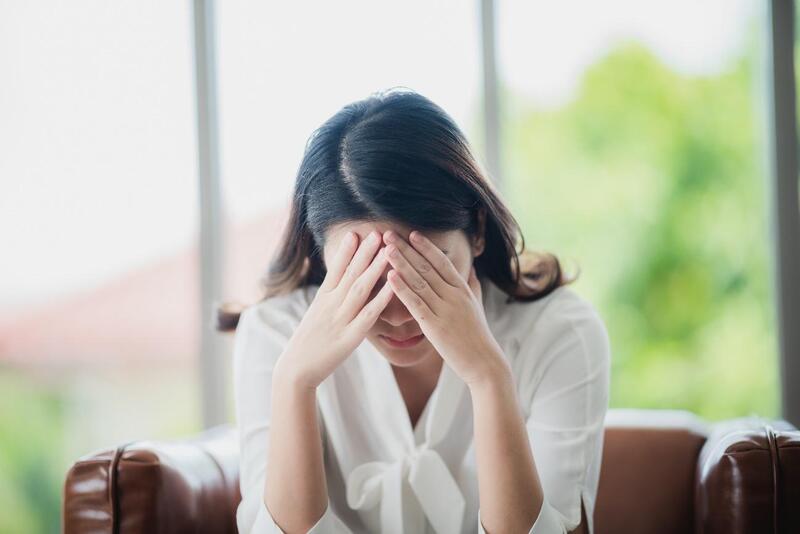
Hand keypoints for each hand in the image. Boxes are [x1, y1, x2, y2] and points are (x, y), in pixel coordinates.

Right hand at [276, 230, 393, 389]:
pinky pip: (368, 315)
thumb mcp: (316, 315)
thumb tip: (338, 284)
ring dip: (375, 268)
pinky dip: (381, 299)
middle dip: (364, 252)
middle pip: (350, 274)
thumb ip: (328, 299)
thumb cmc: (307, 343)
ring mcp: (341, 320)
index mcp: (322, 299)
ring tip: (388, 251)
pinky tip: (393, 286)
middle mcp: (331, 305)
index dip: (346, 251)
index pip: (335, 269)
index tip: (356, 233)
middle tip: (377, 233)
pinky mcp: (350, 337)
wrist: (295, 370)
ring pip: (360, 289)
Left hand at [383, 230, 506, 385]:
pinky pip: (415, 303)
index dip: (426, 247)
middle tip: (389, 234)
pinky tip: (390, 277)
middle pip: (426, 267)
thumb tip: (471, 270)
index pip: (442, 262)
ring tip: (386, 249)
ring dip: (401, 263)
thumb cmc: (478, 335)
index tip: (412, 234)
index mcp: (463, 289)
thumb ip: (473, 286)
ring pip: (419, 281)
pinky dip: (402, 289)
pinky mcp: (435, 326)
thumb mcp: (477, 305)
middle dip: (406, 249)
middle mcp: (453, 295)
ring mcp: (444, 310)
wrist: (484, 362)